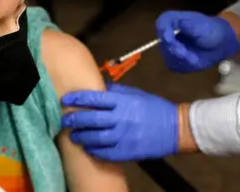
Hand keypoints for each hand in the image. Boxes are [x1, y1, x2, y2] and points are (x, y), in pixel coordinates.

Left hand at [61, 83, 178, 161]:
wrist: (175, 129)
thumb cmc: (154, 108)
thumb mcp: (136, 94)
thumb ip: (116, 91)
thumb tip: (98, 86)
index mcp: (123, 102)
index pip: (94, 98)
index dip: (77, 99)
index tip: (66, 100)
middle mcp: (121, 118)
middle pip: (90, 119)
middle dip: (74, 119)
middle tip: (64, 120)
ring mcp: (123, 136)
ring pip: (94, 138)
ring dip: (81, 137)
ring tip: (73, 136)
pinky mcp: (127, 151)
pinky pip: (105, 152)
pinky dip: (93, 150)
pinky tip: (87, 147)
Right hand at [156, 10, 239, 72]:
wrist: (219, 43)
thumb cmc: (211, 30)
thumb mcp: (203, 26)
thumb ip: (190, 27)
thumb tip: (179, 24)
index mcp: (173, 20)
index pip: (161, 23)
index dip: (163, 31)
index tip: (170, 39)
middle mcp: (167, 34)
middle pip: (163, 42)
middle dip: (174, 49)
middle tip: (185, 54)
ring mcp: (169, 48)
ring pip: (168, 56)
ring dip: (181, 60)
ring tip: (194, 59)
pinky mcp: (173, 60)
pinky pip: (174, 65)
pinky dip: (184, 66)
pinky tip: (193, 61)